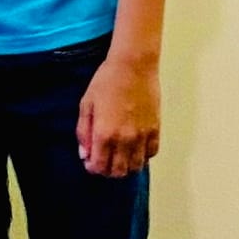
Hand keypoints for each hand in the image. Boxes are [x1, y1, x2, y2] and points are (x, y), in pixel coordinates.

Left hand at [77, 50, 158, 176]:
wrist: (133, 65)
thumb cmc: (106, 81)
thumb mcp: (86, 104)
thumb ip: (83, 131)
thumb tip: (84, 154)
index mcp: (105, 133)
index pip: (99, 167)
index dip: (93, 168)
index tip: (91, 161)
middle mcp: (124, 139)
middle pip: (118, 172)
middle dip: (108, 170)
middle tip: (104, 159)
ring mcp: (142, 136)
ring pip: (136, 166)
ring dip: (126, 165)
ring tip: (120, 154)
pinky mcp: (155, 129)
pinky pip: (151, 153)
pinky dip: (142, 156)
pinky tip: (135, 147)